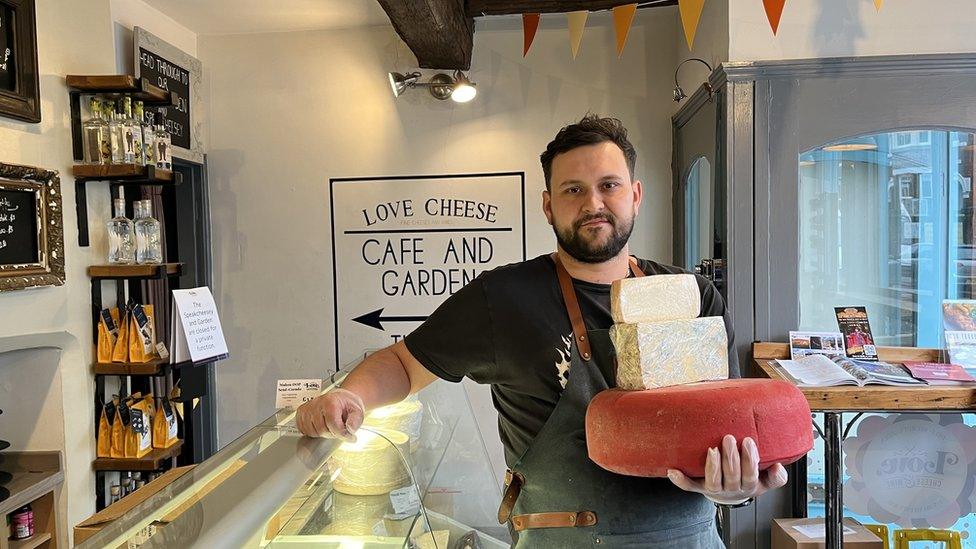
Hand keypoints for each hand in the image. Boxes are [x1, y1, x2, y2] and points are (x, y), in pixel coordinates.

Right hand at [295, 388, 364, 440]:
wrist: (341, 398)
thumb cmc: (347, 405)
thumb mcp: (358, 412)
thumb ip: (355, 422)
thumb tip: (349, 430)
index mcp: (331, 401)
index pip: (333, 424)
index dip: (342, 434)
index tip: (349, 436)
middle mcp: (316, 403)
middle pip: (321, 430)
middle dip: (332, 433)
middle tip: (338, 428)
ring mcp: (307, 408)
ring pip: (311, 431)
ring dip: (322, 433)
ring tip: (329, 426)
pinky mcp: (301, 412)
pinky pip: (302, 429)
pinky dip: (311, 431)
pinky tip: (320, 426)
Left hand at [667, 435, 787, 504]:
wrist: (730, 496)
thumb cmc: (747, 481)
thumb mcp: (765, 481)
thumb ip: (776, 477)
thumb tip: (779, 467)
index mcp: (748, 487)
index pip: (750, 475)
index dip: (749, 460)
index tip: (748, 441)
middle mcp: (731, 490)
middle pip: (731, 476)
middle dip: (731, 458)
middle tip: (728, 438)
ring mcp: (714, 489)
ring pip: (713, 481)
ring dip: (712, 466)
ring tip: (712, 450)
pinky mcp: (700, 487)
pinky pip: (690, 486)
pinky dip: (681, 480)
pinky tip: (672, 471)